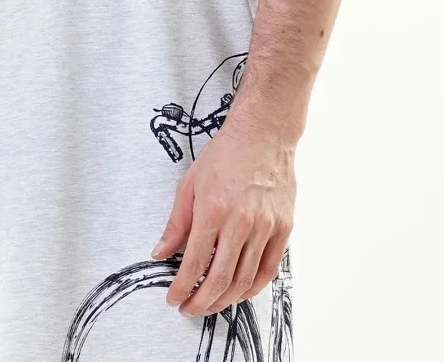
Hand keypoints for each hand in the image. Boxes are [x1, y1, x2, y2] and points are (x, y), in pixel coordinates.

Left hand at [150, 114, 294, 317]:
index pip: (194, 263)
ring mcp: (264, 227)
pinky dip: (253, 288)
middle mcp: (240, 222)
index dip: (181, 287)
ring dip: (224, 300)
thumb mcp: (190, 183)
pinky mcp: (282, 228)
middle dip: (200, 302)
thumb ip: (176, 223)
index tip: (173, 297)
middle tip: (189, 309)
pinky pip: (268, 270)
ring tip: (210, 304)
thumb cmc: (225, 154)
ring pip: (244, 280)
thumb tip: (160, 253)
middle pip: (219, 279)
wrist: (263, 134)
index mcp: (213, 210)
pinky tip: (239, 292)